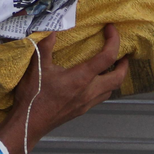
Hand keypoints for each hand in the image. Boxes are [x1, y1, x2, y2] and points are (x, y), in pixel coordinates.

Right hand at [0, 24, 128, 153]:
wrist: (29, 123)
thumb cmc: (33, 96)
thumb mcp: (36, 67)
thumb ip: (45, 46)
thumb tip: (53, 31)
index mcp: (81, 78)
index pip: (107, 57)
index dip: (114, 41)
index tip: (110, 29)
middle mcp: (89, 91)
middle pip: (118, 78)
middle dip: (124, 64)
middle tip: (123, 52)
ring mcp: (86, 102)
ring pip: (111, 89)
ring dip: (115, 76)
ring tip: (111, 65)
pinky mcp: (81, 110)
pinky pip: (101, 97)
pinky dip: (104, 86)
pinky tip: (94, 80)